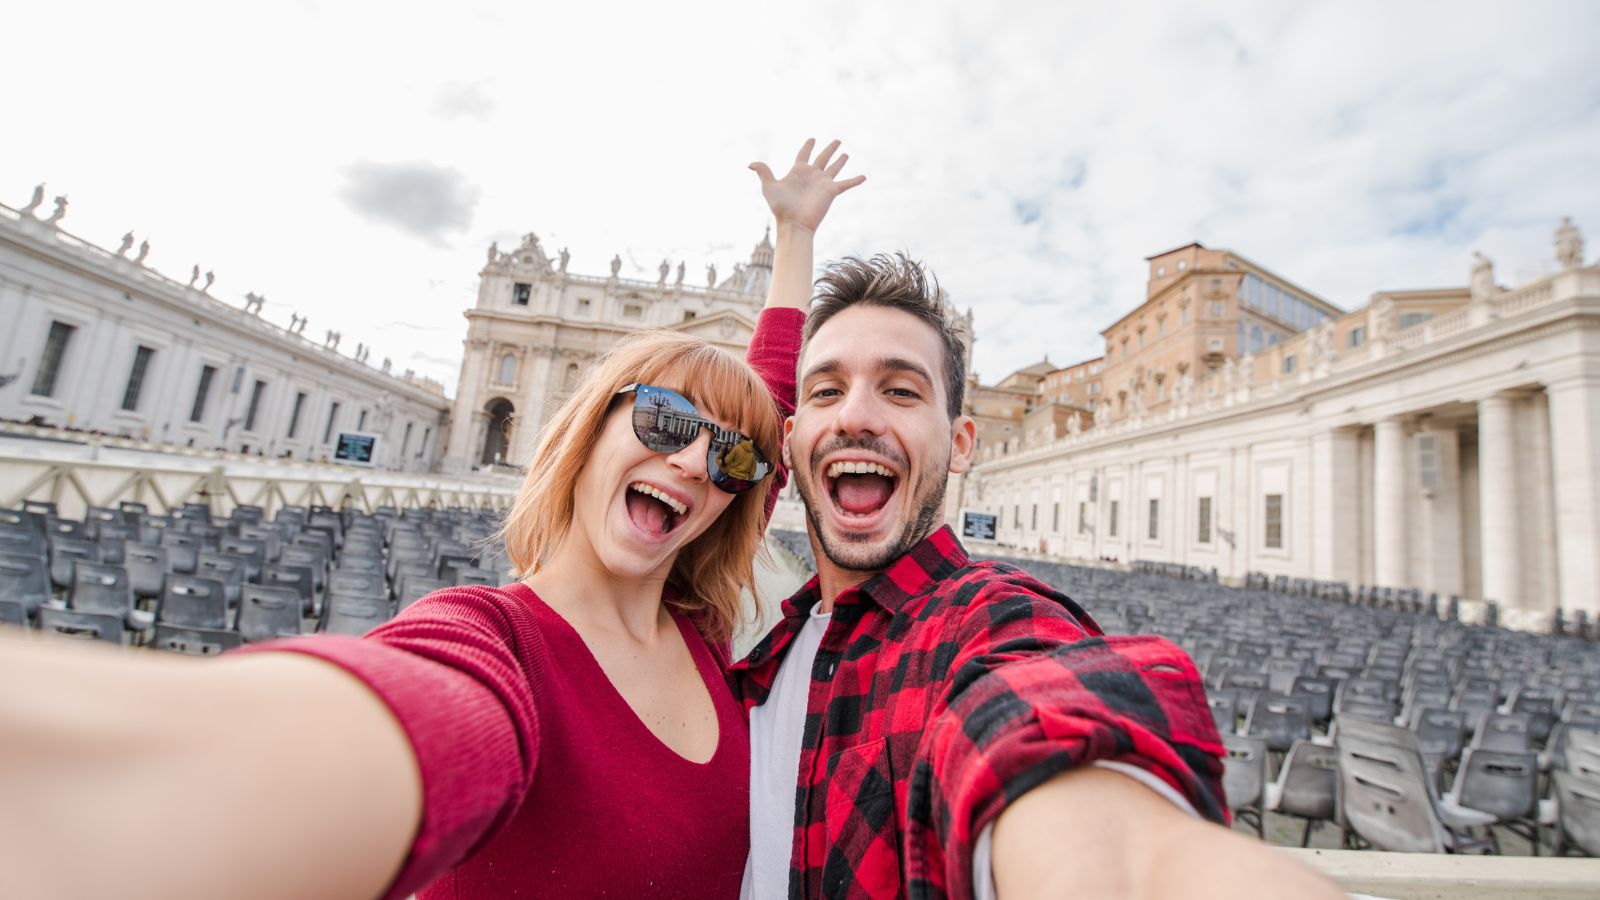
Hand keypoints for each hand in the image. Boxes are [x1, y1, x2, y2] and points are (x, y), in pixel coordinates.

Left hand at [749, 138, 865, 233]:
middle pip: (823, 157)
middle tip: (837, 140)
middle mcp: (812, 175)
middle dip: (829, 149)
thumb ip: (763, 171)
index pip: (804, 154)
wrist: (794, 223)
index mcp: (798, 171)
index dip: (808, 146)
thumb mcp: (769, 186)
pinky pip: (846, 184)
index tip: (812, 139)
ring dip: (841, 161)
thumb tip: (750, 164)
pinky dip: (855, 180)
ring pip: (835, 168)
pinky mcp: (831, 191)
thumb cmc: (780, 207)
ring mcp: (823, 183)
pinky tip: (864, 176)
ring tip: (846, 153)